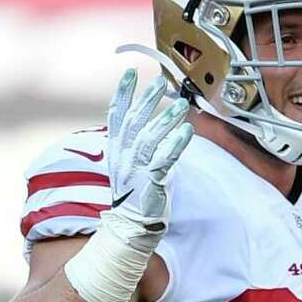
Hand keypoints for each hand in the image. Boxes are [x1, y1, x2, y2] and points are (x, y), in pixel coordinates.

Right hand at [106, 70, 192, 253]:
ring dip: (167, 119)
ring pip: (150, 137)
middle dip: (147, 99)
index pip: (115, 115)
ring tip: (182, 105)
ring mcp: (136, 169)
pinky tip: (186, 132)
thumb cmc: (135, 195)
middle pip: (134, 121)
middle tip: (161, 81)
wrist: (131, 226)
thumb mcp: (130, 165)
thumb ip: (136, 144)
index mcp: (116, 150)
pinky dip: (175, 144)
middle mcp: (123, 156)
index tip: (130, 74)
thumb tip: (152, 124)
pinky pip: (163, 159)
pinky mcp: (151, 182)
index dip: (122, 93)